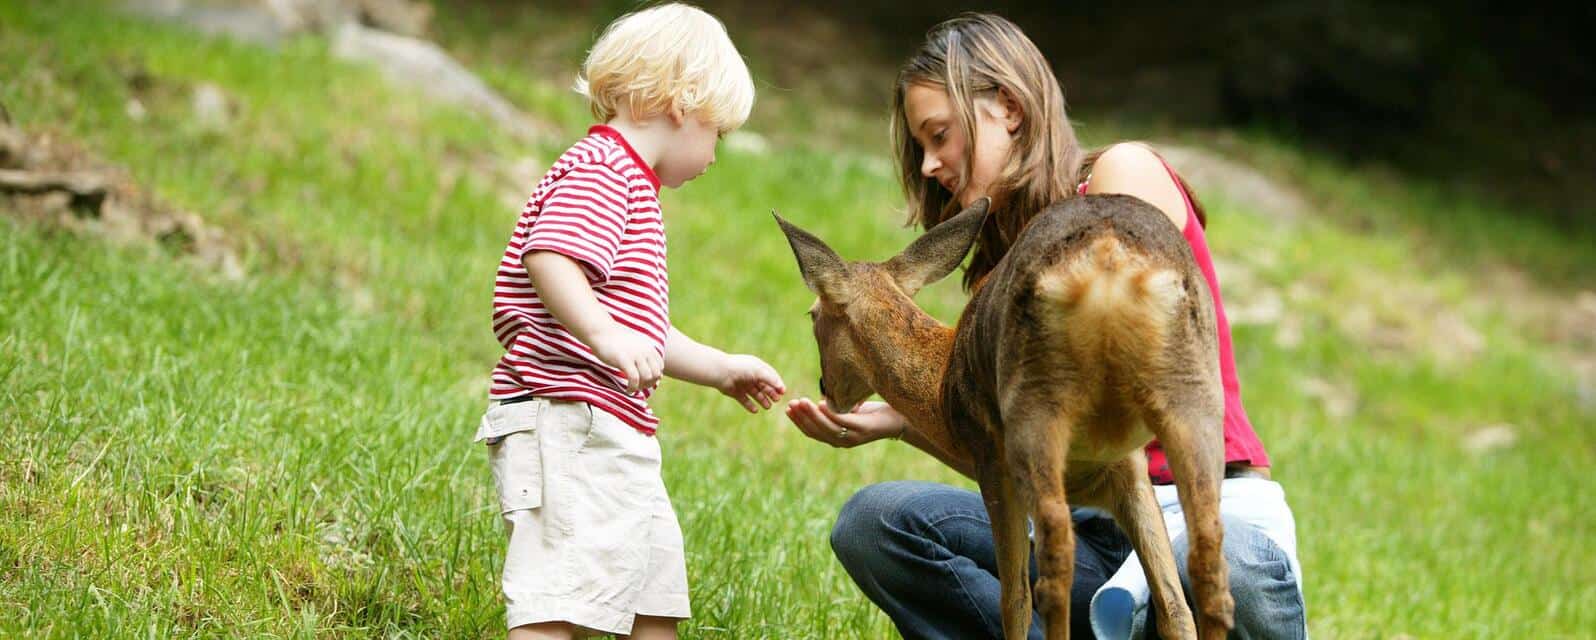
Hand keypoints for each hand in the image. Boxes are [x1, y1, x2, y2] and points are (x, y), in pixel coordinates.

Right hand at [590, 327, 663, 393]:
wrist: (601, 331)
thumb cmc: (614, 339)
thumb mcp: (634, 343)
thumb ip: (642, 352)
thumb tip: (646, 366)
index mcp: (648, 347)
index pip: (660, 367)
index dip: (654, 377)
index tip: (645, 382)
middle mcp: (645, 351)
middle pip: (656, 374)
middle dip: (649, 384)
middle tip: (639, 387)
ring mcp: (635, 355)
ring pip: (647, 377)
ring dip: (640, 387)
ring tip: (632, 389)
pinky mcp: (624, 360)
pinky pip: (634, 379)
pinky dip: (632, 388)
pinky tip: (628, 390)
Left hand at [717, 354, 785, 412]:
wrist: (721, 373)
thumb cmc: (741, 368)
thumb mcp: (759, 371)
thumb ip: (771, 379)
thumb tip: (782, 387)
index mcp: (757, 368)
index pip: (770, 376)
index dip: (777, 384)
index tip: (783, 392)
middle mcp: (750, 376)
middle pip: (764, 386)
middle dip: (771, 393)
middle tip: (777, 400)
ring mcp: (743, 385)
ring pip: (756, 394)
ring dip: (762, 400)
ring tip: (768, 407)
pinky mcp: (735, 393)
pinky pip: (745, 400)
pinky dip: (750, 406)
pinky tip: (755, 410)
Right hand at [784, 398, 905, 447]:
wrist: (898, 420)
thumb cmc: (873, 414)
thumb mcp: (849, 412)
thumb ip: (834, 410)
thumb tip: (818, 400)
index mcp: (836, 439)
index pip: (812, 432)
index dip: (799, 422)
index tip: (787, 409)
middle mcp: (842, 441)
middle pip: (816, 430)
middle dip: (802, 417)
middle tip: (791, 404)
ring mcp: (852, 436)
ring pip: (827, 426)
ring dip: (812, 414)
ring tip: (802, 402)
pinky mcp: (862, 429)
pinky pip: (842, 421)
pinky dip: (829, 413)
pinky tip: (820, 403)